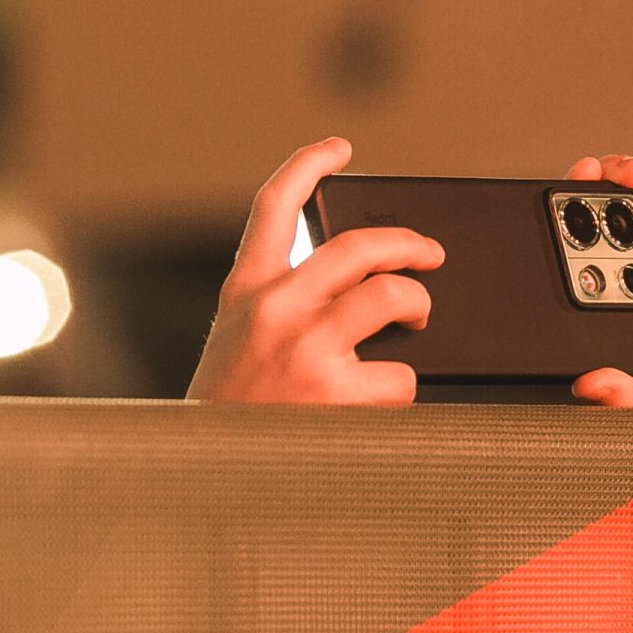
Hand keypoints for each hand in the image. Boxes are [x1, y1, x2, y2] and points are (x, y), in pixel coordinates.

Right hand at [187, 137, 443, 403]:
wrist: (201, 484)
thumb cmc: (228, 421)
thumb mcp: (234, 348)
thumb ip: (279, 311)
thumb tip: (361, 292)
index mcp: (244, 293)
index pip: (273, 207)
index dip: (308, 165)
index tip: (337, 148)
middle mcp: (275, 309)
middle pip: (359, 246)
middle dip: (409, 243)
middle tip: (431, 253)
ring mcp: (308, 348)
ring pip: (392, 297)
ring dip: (420, 307)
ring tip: (419, 323)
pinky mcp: (338, 392)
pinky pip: (400, 375)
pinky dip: (401, 390)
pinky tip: (382, 405)